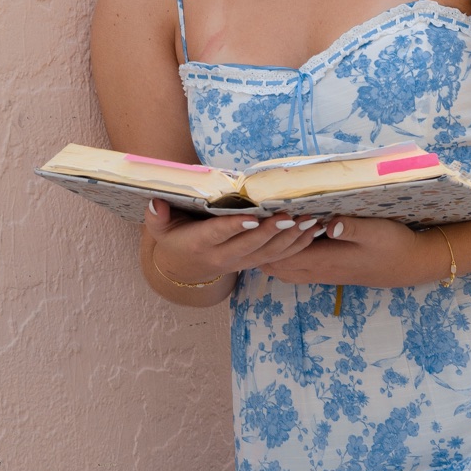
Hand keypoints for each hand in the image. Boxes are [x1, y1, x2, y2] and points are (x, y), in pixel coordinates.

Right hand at [143, 199, 326, 285]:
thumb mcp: (160, 229)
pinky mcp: (254, 262)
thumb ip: (157, 216)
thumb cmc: (174, 238)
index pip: (219, 235)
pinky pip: (279, 257)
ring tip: (310, 221)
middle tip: (290, 215)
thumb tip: (155, 203)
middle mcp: (223, 257)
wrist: (184, 267)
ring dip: (291, 238)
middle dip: (271, 232)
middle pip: (250, 246)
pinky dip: (298, 245)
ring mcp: (241, 262)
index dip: (235, 227)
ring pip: (269, 254)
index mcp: (201, 244)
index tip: (252, 218)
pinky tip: (314, 230)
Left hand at [259, 215, 437, 288]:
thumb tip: (330, 224)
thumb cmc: (392, 246)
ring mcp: (320, 273)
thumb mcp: (376, 232)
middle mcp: (317, 271)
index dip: (268, 240)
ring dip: (272, 250)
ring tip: (268, 225)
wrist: (408, 266)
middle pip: (274, 266)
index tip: (262, 217)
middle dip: (262, 246)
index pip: (281, 256)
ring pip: (281, 269)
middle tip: (258, 218)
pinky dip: (283, 253)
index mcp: (324, 261)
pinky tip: (286, 233)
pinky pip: (294, 267)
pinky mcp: (325, 270)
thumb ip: (352, 228)